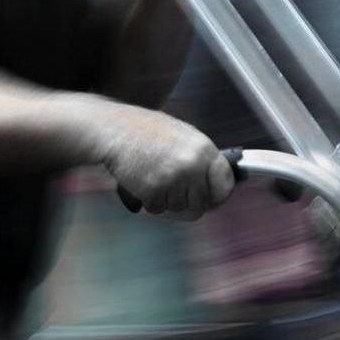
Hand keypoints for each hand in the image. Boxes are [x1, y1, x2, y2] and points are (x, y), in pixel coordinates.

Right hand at [93, 102, 236, 216]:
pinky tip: (143, 182)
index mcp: (203, 149)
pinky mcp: (154, 190)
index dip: (219, 194)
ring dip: (166, 200)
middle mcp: (193, 165)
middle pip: (201, 203)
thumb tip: (215, 182)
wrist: (114, 130)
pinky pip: (158, 209)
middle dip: (187, 201)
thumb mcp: (182, 136)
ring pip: (178, 208)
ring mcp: (174, 179)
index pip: (225, 182)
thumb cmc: (145, 131)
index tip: (212, 197)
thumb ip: (200, 158)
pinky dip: (150, 201)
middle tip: (173, 191)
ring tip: (154, 177)